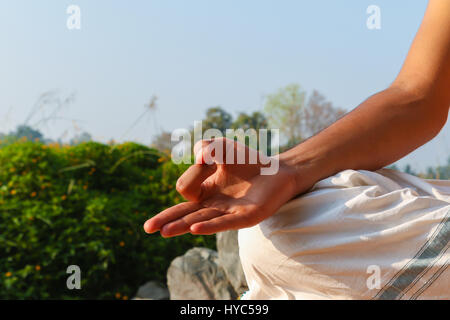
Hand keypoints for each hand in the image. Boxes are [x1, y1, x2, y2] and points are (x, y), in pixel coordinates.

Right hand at [143, 138, 312, 236]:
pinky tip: (194, 229)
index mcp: (204, 192)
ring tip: (163, 232)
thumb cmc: (247, 161)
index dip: (193, 173)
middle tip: (147, 228)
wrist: (277, 170)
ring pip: (200, 221)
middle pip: (185, 214)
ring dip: (181, 226)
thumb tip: (200, 160)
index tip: (209, 161)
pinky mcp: (245, 217)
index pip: (185, 189)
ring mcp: (228, 213)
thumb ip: (204, 149)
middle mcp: (213, 205)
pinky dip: (209, 226)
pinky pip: (224, 223)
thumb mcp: (220, 147)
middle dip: (165, 220)